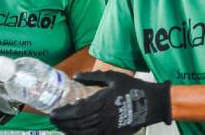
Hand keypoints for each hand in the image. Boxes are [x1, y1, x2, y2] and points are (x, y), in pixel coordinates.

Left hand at [49, 71, 171, 134]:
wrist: (152, 103)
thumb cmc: (133, 88)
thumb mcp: (113, 77)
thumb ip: (93, 77)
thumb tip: (76, 76)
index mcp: (103, 102)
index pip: (78, 111)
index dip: (64, 113)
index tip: (53, 112)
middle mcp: (104, 117)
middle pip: (78, 124)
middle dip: (62, 123)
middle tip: (52, 119)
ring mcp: (109, 128)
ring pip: (84, 133)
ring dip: (69, 130)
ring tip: (60, 126)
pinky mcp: (113, 134)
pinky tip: (74, 133)